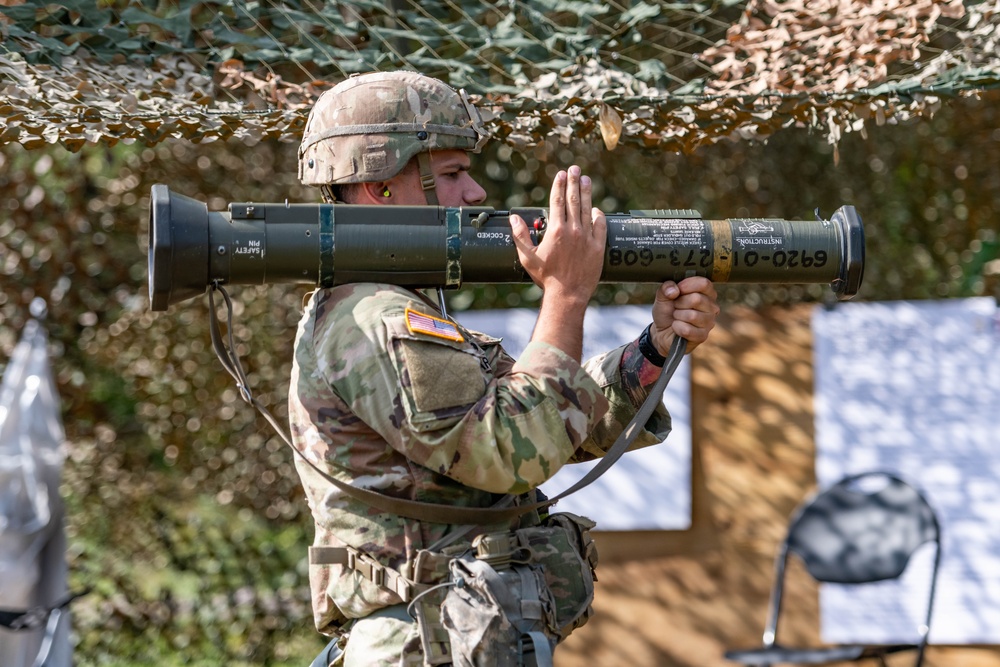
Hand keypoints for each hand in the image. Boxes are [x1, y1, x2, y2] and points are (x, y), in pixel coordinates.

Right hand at [510, 165, 606, 307]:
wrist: (567, 294)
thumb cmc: (546, 277)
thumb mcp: (528, 257)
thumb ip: (520, 236)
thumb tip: (514, 219)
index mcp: (556, 230)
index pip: (557, 201)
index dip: (558, 186)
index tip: (560, 174)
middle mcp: (573, 230)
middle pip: (574, 200)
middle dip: (573, 182)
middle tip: (575, 169)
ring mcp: (587, 238)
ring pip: (588, 209)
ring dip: (586, 193)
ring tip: (586, 180)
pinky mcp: (598, 247)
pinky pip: (600, 226)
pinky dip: (598, 216)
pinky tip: (596, 209)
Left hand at [649, 277, 718, 354]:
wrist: (661, 331)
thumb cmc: (667, 311)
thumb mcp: (662, 296)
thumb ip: (666, 288)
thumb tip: (674, 291)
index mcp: (706, 293)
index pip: (704, 284)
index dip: (687, 285)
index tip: (677, 291)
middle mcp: (712, 307)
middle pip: (697, 299)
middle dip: (679, 303)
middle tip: (675, 307)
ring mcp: (709, 322)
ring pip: (692, 316)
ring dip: (678, 316)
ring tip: (676, 317)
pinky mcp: (702, 336)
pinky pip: (687, 330)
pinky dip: (677, 327)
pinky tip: (676, 327)